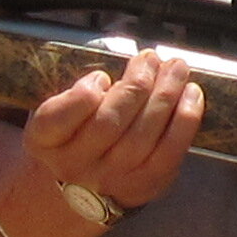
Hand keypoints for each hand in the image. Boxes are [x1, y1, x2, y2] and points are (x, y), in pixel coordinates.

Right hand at [16, 44, 206, 211]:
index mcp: (44, 141)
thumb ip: (77, 85)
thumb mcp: (57, 109)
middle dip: (135, 85)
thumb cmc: (74, 133)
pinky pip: (169, 153)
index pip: (56, 120)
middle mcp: (73, 165)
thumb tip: (124, 50)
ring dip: (165, 95)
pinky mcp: (144, 186)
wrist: (82, 186)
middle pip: (108, 124)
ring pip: (142, 136)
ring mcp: (110, 180)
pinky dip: (184, 120)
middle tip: (150, 58)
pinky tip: (191, 94)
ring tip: (176, 68)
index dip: (82, 96)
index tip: (100, 76)